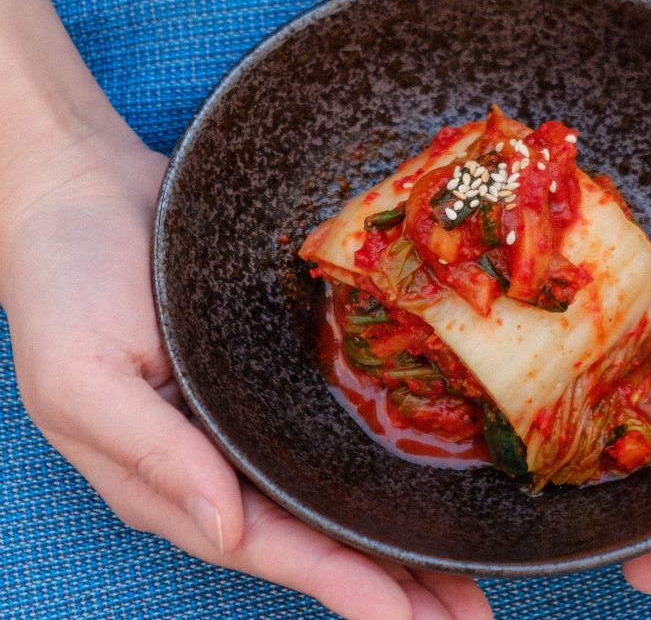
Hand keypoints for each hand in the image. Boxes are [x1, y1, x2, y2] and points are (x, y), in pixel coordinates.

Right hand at [0, 128, 491, 619]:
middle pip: (317, 533)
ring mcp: (255, 415)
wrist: (84, 190)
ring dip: (399, 536)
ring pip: (337, 490)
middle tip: (470, 613)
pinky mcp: (278, 370)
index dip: (338, 582)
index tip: (406, 618)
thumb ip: (154, 458)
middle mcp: (223, 458)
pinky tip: (426, 479)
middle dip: (391, 581)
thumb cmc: (63, 285)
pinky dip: (380, 459)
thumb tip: (227, 530)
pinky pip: (335, 425)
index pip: (268, 545)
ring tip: (465, 575)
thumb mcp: (82, 380)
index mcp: (172, 477)